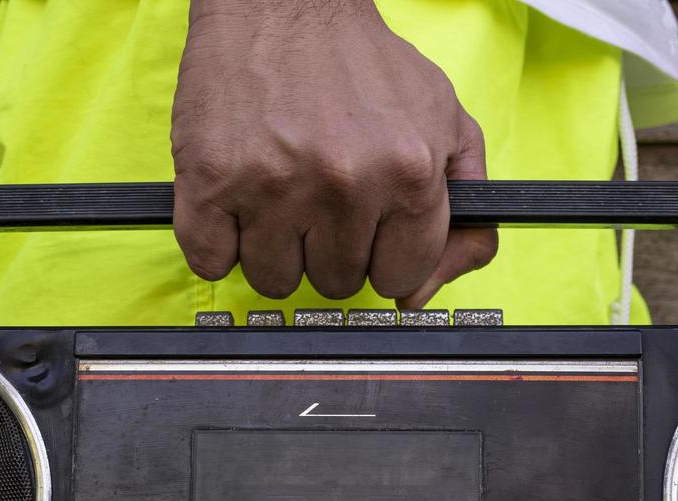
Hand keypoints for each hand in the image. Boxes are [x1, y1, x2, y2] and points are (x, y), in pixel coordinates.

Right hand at [171, 0, 497, 306]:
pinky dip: (216, 243)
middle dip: (327, 248)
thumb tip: (422, 295)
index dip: (381, 255)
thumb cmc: (360, 63)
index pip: (400, 276)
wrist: (280, 1)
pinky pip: (210, 261)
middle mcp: (346, 183)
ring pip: (274, 281)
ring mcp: (274, 186)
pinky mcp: (211, 182)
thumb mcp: (446, 122)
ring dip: (273, 250)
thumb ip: (468, 211)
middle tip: (318, 196)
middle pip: (337, 283)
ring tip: (277, 195)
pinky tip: (236, 201)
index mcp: (409, 172)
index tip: (367, 231)